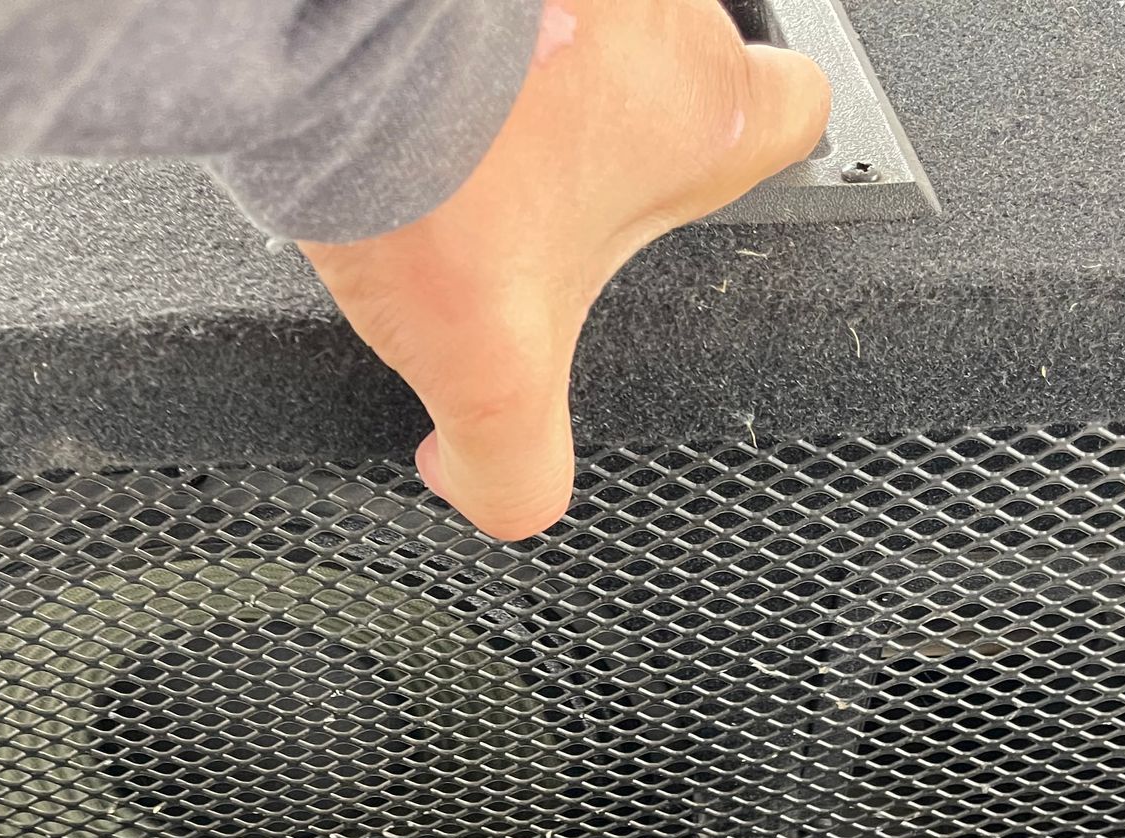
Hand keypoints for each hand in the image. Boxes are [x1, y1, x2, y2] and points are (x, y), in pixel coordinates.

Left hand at [300, 0, 829, 539]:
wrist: (332, 35)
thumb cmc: (429, 167)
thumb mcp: (485, 373)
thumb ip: (517, 462)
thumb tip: (510, 501)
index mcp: (699, 121)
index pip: (792, 117)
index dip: (746, 156)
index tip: (685, 195)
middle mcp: (656, 14)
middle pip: (659, 66)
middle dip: (593, 126)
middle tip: (518, 186)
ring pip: (571, 17)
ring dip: (516, 69)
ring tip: (434, 136)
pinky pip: (479, 4)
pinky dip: (447, 32)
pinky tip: (387, 82)